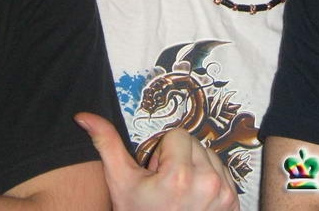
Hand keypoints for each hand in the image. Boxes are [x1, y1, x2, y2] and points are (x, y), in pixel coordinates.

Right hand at [75, 112, 238, 210]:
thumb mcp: (120, 181)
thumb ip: (106, 143)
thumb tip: (84, 117)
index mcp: (180, 176)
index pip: (177, 135)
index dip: (162, 153)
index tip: (156, 175)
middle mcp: (207, 184)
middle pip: (195, 144)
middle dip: (178, 158)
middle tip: (165, 184)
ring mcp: (224, 195)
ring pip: (209, 156)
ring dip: (195, 168)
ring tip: (179, 192)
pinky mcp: (233, 203)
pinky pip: (223, 173)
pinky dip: (208, 181)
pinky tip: (193, 198)